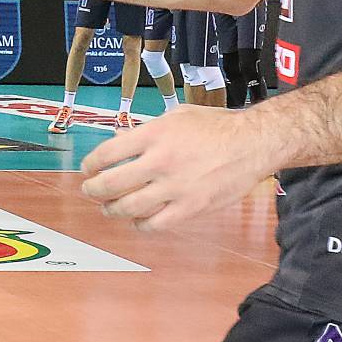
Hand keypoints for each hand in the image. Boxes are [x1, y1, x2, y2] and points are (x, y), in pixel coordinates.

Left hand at [79, 106, 275, 230]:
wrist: (253, 143)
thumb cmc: (217, 126)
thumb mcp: (177, 116)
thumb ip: (147, 129)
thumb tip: (118, 138)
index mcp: (154, 135)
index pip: (108, 153)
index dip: (91, 164)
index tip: (88, 168)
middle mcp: (160, 162)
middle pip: (112, 184)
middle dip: (93, 190)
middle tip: (90, 190)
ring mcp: (175, 187)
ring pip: (129, 208)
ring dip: (112, 209)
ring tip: (109, 207)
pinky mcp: (191, 207)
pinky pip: (155, 224)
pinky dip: (141, 224)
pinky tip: (138, 220)